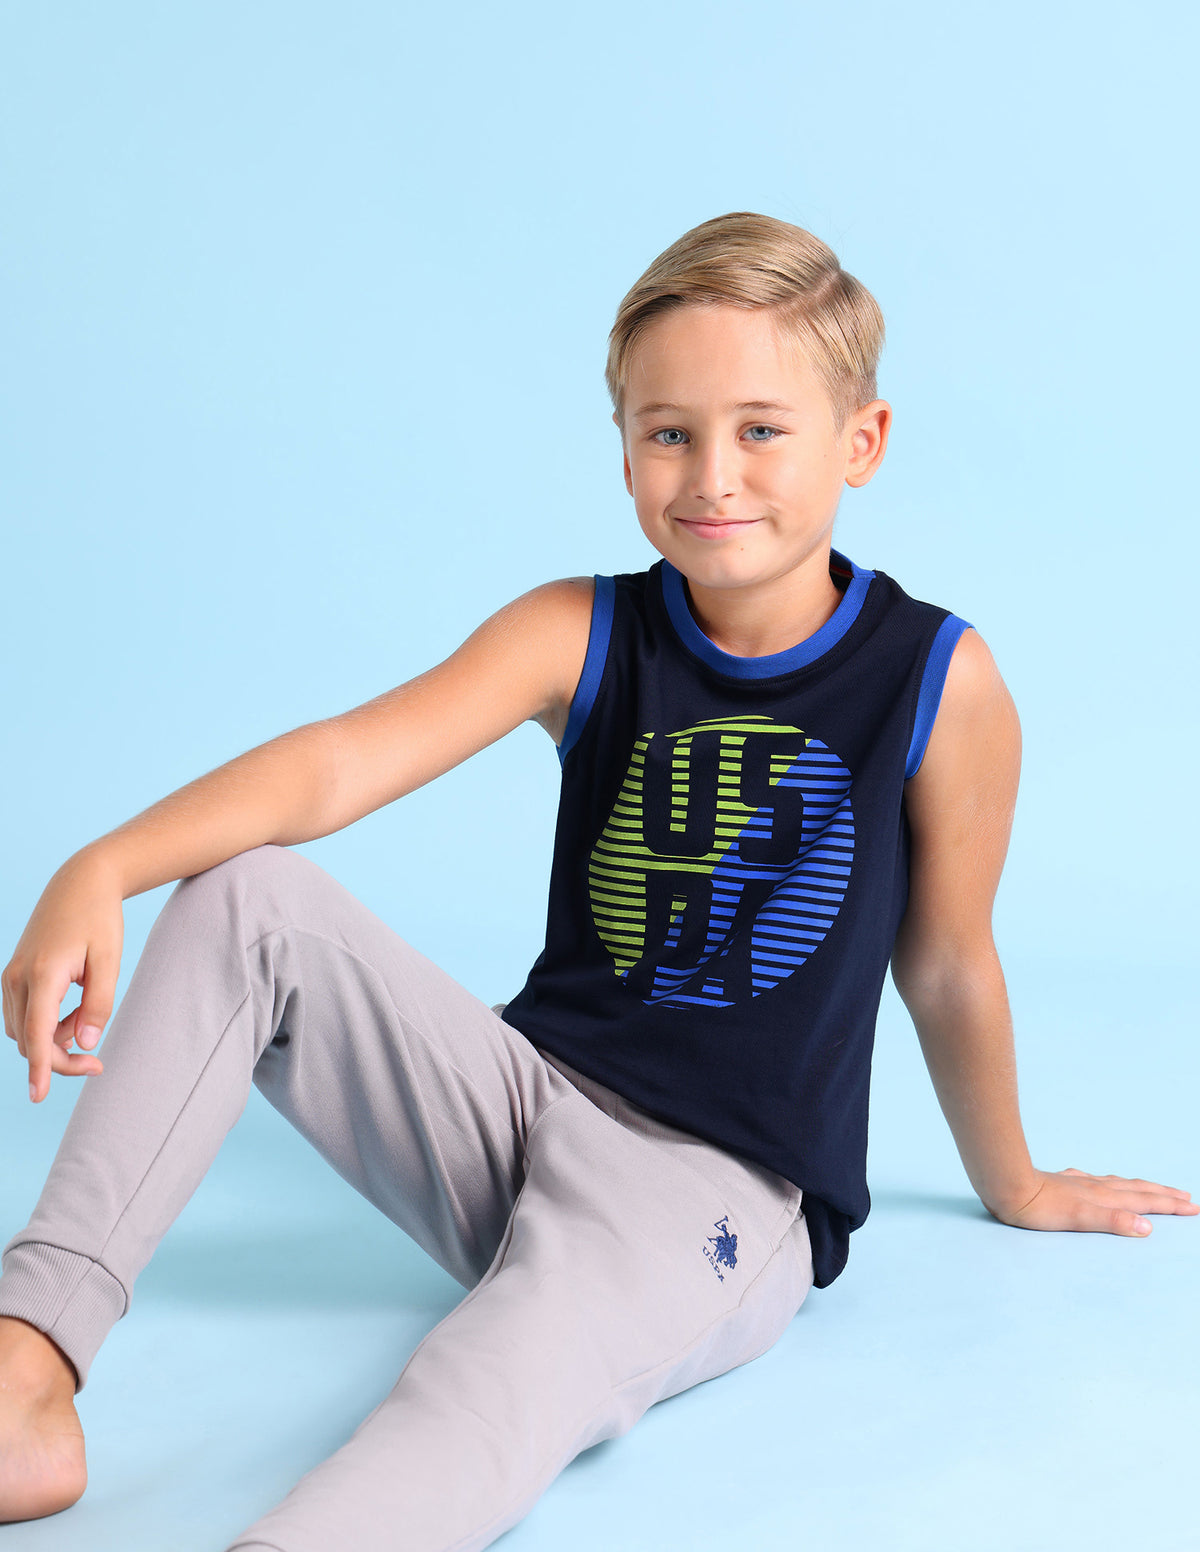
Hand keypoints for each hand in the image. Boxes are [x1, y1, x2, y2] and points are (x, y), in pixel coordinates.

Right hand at [1, 852, 123, 1102]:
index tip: (39, 1096)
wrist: (81, 883)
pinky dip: (45, 1025)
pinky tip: (74, 1014)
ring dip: (52, 1041)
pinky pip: (23, 1015)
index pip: (36, 1034)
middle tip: (98, 1065)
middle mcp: (18, 978)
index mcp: (44, 974)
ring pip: (23, 1031)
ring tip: (89, 1024)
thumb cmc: (100, 920)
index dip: (40, 1068)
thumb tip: (85, 1045)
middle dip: (59, 1059)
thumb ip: (99, 1006)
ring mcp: (11, 976)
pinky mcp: (13, 975)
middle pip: (30, 1040)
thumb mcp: (110, 961)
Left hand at [991, 1167, 1199, 1235]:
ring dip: (1141, 1187)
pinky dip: (1112, 1184)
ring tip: (1154, 1188)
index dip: (1170, 1204)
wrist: (1007, 1186)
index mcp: (1103, 1196)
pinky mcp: (1064, 1183)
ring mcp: (1080, 1183)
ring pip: (1119, 1183)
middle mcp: (1095, 1186)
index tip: (1193, 1207)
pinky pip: (1097, 1181)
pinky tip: (1102, 1183)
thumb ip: (1113, 1221)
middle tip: (1186, 1197)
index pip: (1144, 1200)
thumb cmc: (1039, 1207)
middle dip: (1163, 1194)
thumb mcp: (1079, 1219)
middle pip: (1137, 1188)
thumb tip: (1147, 1227)